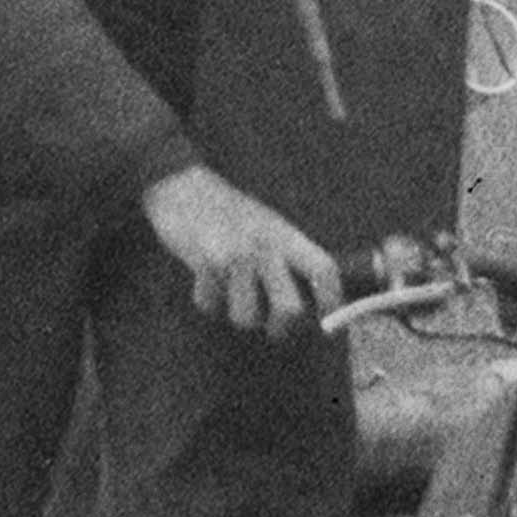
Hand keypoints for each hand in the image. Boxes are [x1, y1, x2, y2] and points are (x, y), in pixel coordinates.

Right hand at [139, 159, 339, 336]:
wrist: (183, 188)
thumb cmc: (229, 213)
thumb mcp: (269, 225)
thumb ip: (289, 255)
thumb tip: (311, 298)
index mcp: (286, 236)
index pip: (324, 271)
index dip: (332, 301)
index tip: (328, 320)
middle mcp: (266, 246)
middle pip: (289, 309)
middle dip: (281, 327)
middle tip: (275, 329)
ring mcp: (236, 255)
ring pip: (247, 316)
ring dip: (238, 313)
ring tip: (231, 296)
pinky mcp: (206, 262)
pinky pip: (210, 303)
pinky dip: (206, 299)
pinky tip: (204, 280)